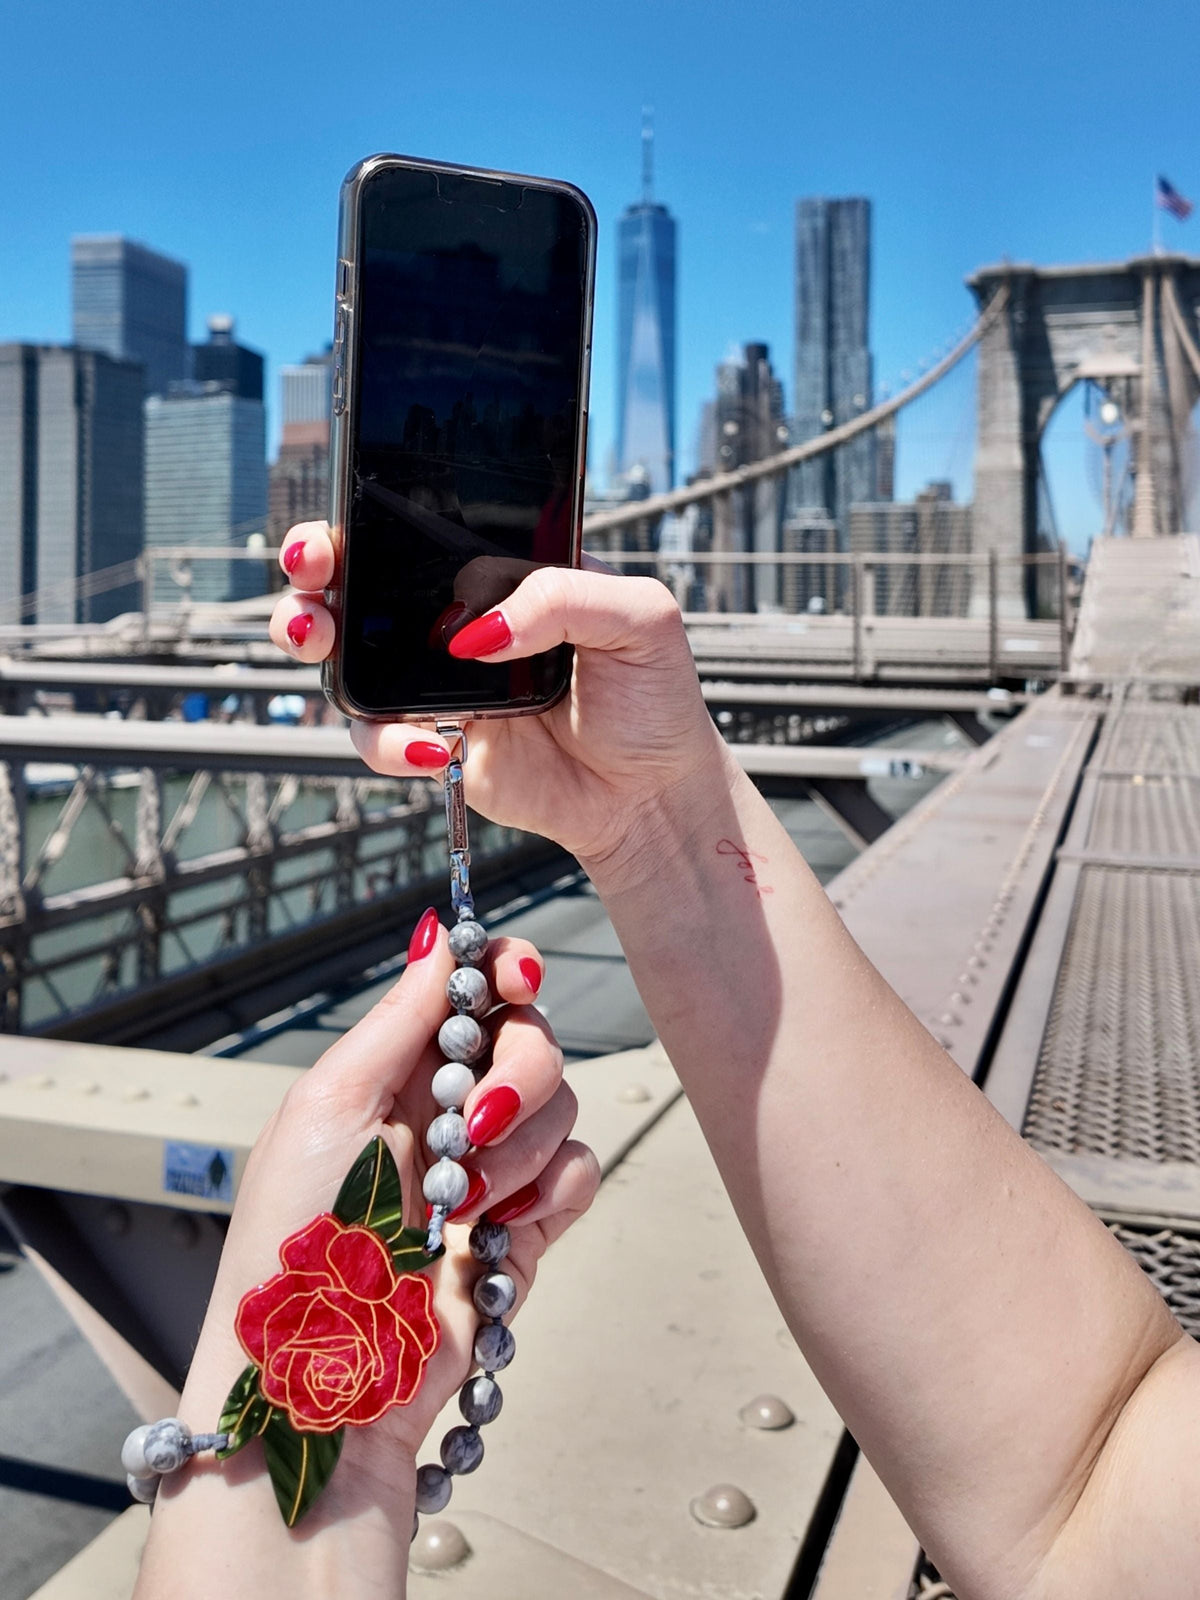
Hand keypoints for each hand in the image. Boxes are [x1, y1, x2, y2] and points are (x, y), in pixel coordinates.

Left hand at [164, 918, 597, 1513]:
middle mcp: (444, 1110)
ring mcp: (489, 1168)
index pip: (470, 991)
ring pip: (563, 1104)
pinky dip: (553, 1189)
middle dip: (519, 1073)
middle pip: (530, 1039)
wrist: (326, 1383)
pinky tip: (503, 1225)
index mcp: (391, 1070)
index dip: (505, 972)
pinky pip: (578, 1172)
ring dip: (522, 1146)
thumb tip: (438, 933)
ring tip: (463, 1201)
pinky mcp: (523, 1227)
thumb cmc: (298, 1242)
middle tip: (473, 1122)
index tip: (518, 978)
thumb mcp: (330, 1110)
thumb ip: (398, 1019)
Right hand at [272, 524, 732, 881]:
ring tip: (327, 646)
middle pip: (357, 584)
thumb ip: (563, 598)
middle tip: (313, 575)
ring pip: (346, 658)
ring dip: (319, 646)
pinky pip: (379, 735)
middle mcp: (458, 621)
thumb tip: (477, 630)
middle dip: (314, 572)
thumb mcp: (639, 619)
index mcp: (502, 573)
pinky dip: (387, 741)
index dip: (369, 519)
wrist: (651, 795)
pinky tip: (436, 748)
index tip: (344, 522)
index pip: (424, 531)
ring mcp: (438, 683)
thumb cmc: (653, 697)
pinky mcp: (434, 741)